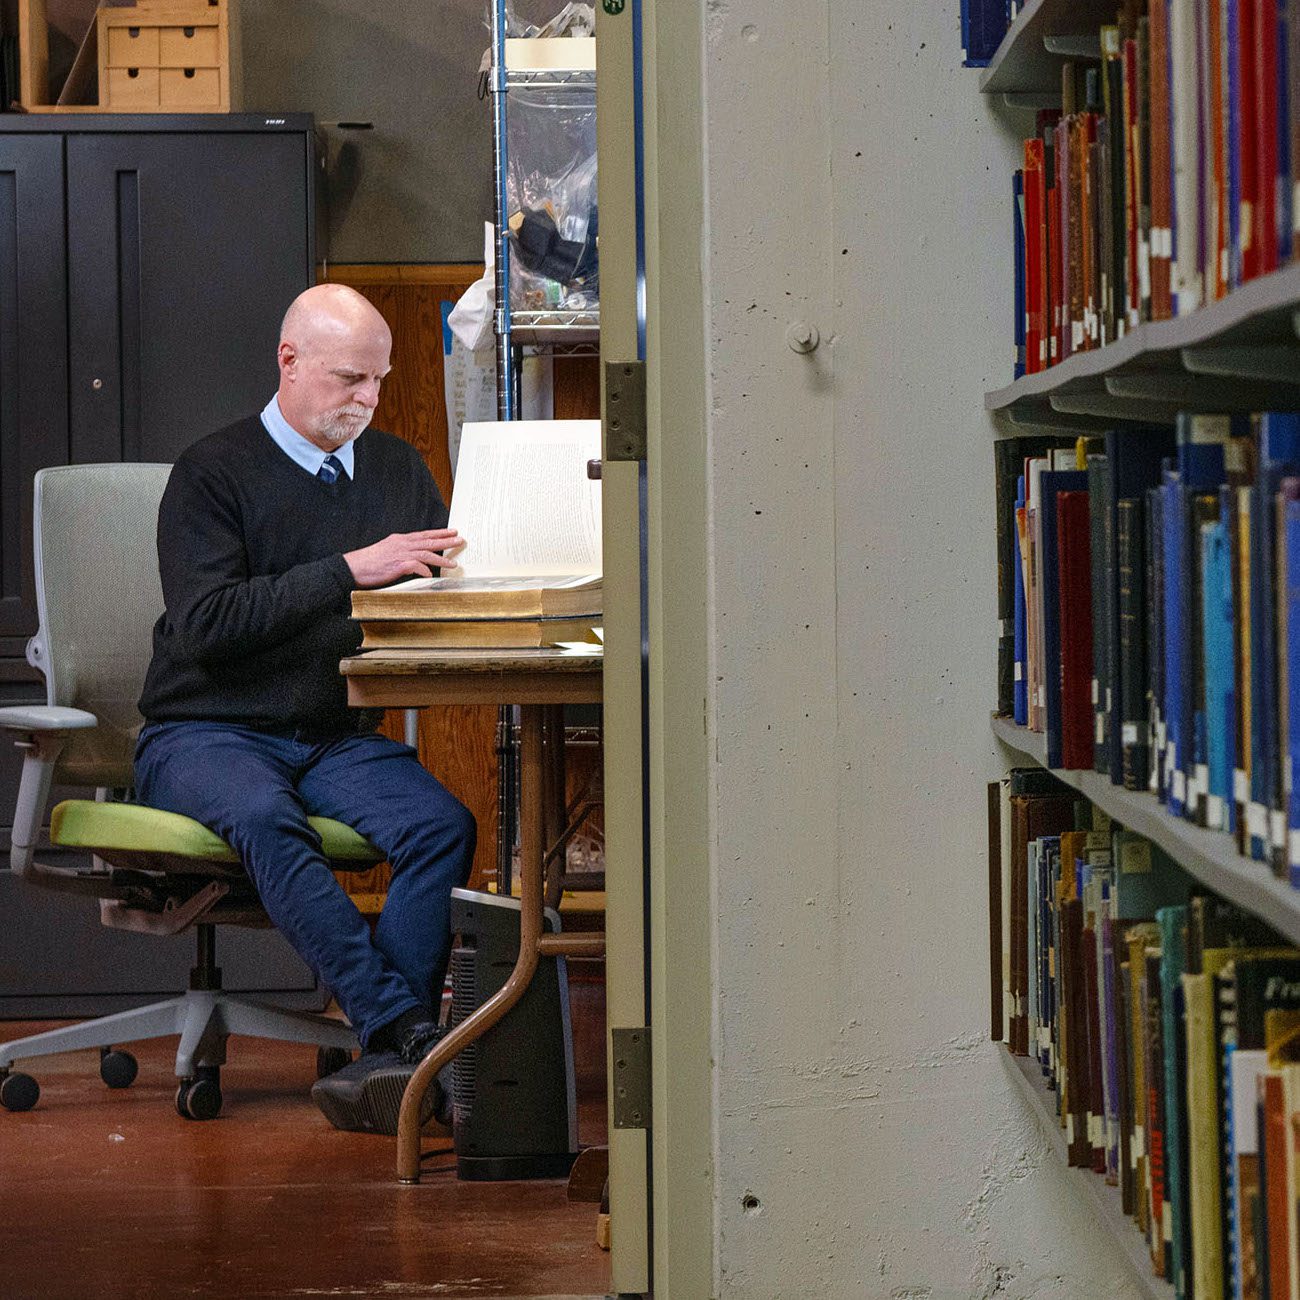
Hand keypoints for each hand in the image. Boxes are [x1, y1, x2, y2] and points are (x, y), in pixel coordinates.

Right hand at [344, 529, 463, 586]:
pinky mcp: (397, 565)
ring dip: (441, 558)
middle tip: (460, 540)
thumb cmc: (369, 562)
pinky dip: (424, 570)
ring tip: (453, 563)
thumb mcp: (388, 552)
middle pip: (428, 541)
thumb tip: (415, 561)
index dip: (439, 533)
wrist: (353, 567)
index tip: (451, 532)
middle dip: (446, 540)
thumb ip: (402, 554)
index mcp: (400, 540)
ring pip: (426, 554)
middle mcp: (402, 544)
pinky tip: (430, 575)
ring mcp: (400, 554)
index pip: (423, 535)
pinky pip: (416, 567)